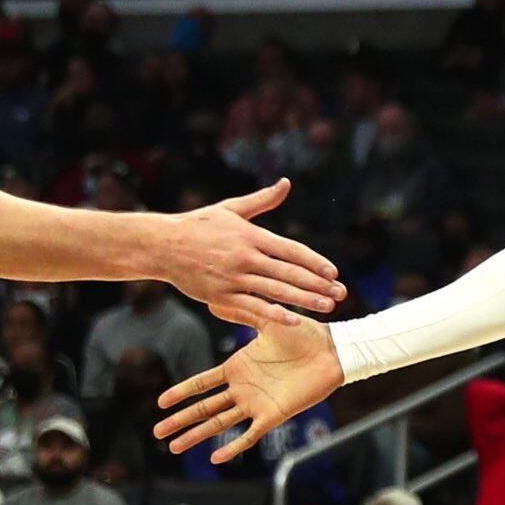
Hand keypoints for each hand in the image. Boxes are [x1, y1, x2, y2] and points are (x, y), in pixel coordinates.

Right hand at [153, 314, 344, 462]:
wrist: (331, 351)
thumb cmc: (304, 335)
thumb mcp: (268, 322)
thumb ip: (244, 314)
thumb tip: (217, 299)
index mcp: (238, 367)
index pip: (202, 383)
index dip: (182, 392)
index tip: (161, 402)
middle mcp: (243, 388)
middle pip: (204, 408)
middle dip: (180, 420)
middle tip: (157, 432)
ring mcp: (256, 404)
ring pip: (219, 423)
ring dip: (197, 436)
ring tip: (173, 448)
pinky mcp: (273, 415)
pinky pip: (249, 435)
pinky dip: (233, 447)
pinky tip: (215, 457)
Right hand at [158, 179, 343, 327]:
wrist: (163, 245)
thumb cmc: (198, 225)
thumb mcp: (231, 208)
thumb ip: (262, 200)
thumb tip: (286, 184)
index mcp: (251, 235)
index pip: (292, 250)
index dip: (315, 262)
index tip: (334, 273)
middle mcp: (246, 257)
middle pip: (290, 273)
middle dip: (318, 285)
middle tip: (341, 294)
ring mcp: (233, 278)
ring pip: (276, 291)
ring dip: (304, 300)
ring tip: (327, 307)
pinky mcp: (220, 296)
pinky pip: (252, 307)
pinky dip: (274, 314)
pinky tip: (293, 320)